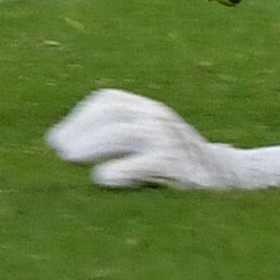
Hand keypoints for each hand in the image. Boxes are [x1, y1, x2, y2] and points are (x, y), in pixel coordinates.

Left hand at [47, 89, 279, 190]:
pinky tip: (103, 178)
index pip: (109, 101)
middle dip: (82, 129)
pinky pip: (147, 162)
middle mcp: (159, 117)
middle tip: (59, 152)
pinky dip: (122, 169)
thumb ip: (106, 141)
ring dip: (94, 143)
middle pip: (115, 113)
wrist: (224, 176)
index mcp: (148, 110)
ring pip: (127, 131)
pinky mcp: (179, 164)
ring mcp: (170, 138)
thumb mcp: (141, 145)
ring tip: (70, 158)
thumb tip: (55, 142)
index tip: (56, 141)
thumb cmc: (170, 164)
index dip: (80, 118)